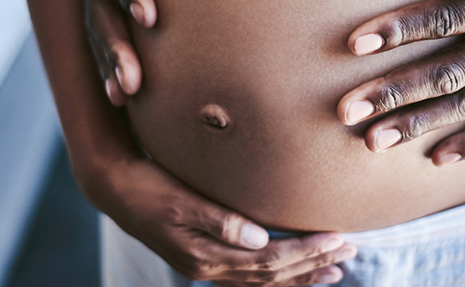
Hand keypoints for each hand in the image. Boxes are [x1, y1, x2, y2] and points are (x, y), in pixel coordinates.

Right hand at [89, 157, 355, 285]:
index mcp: (203, 256)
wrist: (114, 187)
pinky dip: (278, 275)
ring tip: (337, 268)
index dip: (304, 254)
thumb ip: (218, 220)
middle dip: (312, 264)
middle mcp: (208, 268)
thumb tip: (260, 239)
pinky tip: (296, 269)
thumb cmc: (146, 186)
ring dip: (301, 275)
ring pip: (263, 280)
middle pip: (271, 276)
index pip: (266, 263)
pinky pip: (250, 276)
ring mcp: (207, 266)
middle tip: (350, 249)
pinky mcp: (206, 257)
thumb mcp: (178, 199)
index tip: (336, 238)